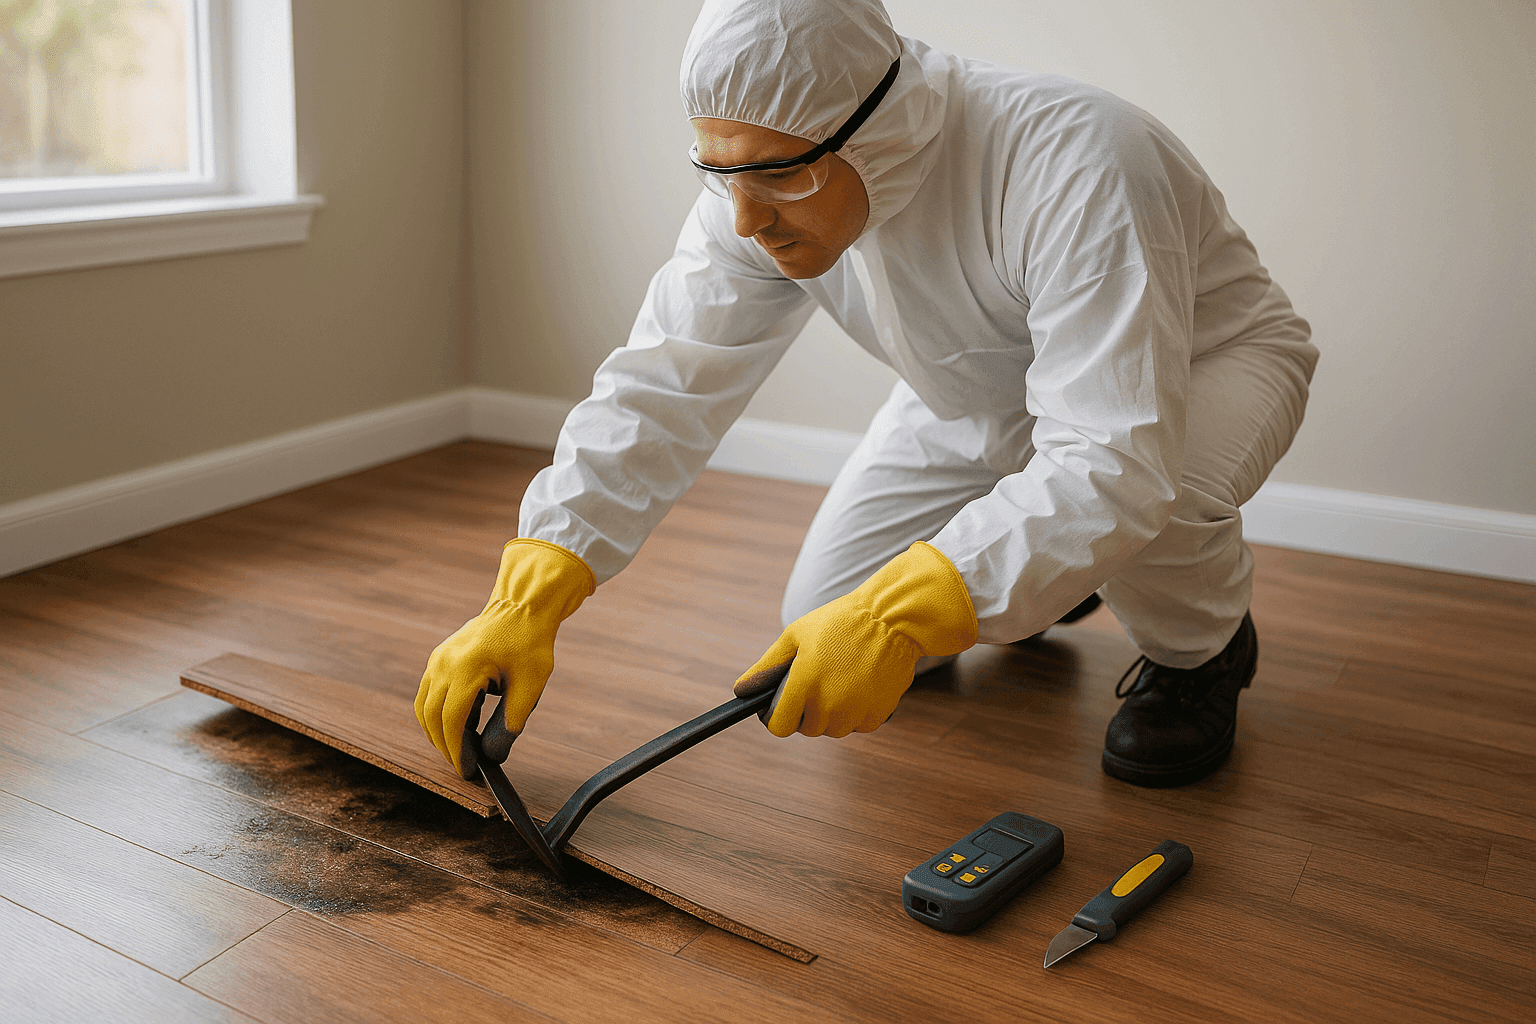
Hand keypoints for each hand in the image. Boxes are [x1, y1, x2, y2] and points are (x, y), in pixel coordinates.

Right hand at [415, 538, 593, 778]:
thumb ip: (509, 723)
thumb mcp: (529, 687)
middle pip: (431, 717)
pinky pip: (430, 693)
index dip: (457, 750)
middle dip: (446, 746)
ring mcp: (438, 659)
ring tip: (464, 746)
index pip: (451, 721)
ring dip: (439, 731)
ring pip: (424, 707)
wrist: (522, 606)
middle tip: (465, 763)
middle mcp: (443, 663)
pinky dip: (441, 713)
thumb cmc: (530, 642)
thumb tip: (492, 755)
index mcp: (466, 668)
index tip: (468, 770)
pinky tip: (465, 724)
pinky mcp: (439, 658)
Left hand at [735, 542, 976, 737]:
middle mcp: (828, 705)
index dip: (778, 716)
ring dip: (832, 714)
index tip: (784, 704)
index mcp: (804, 685)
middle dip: (807, 711)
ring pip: (833, 730)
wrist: (890, 620)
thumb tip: (741, 691)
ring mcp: (854, 713)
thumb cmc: (839, 622)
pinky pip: (858, 726)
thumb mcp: (796, 635)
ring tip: (839, 680)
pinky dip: (856, 712)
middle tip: (818, 681)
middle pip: (807, 729)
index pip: (779, 727)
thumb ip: (767, 666)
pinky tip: (860, 685)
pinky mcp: (877, 715)